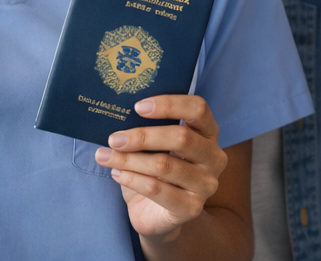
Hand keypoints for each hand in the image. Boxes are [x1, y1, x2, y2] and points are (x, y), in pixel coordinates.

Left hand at [94, 95, 227, 242]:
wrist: (156, 215)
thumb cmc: (155, 172)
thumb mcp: (155, 146)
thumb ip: (149, 129)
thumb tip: (120, 115)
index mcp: (209, 133)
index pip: (198, 109)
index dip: (169, 104)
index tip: (138, 107)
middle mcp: (214, 157)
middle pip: (182, 138)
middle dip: (143, 136)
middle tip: (114, 139)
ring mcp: (206, 184)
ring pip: (165, 165)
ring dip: (130, 160)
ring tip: (106, 156)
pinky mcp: (192, 207)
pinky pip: (157, 190)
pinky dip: (132, 179)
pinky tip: (116, 174)